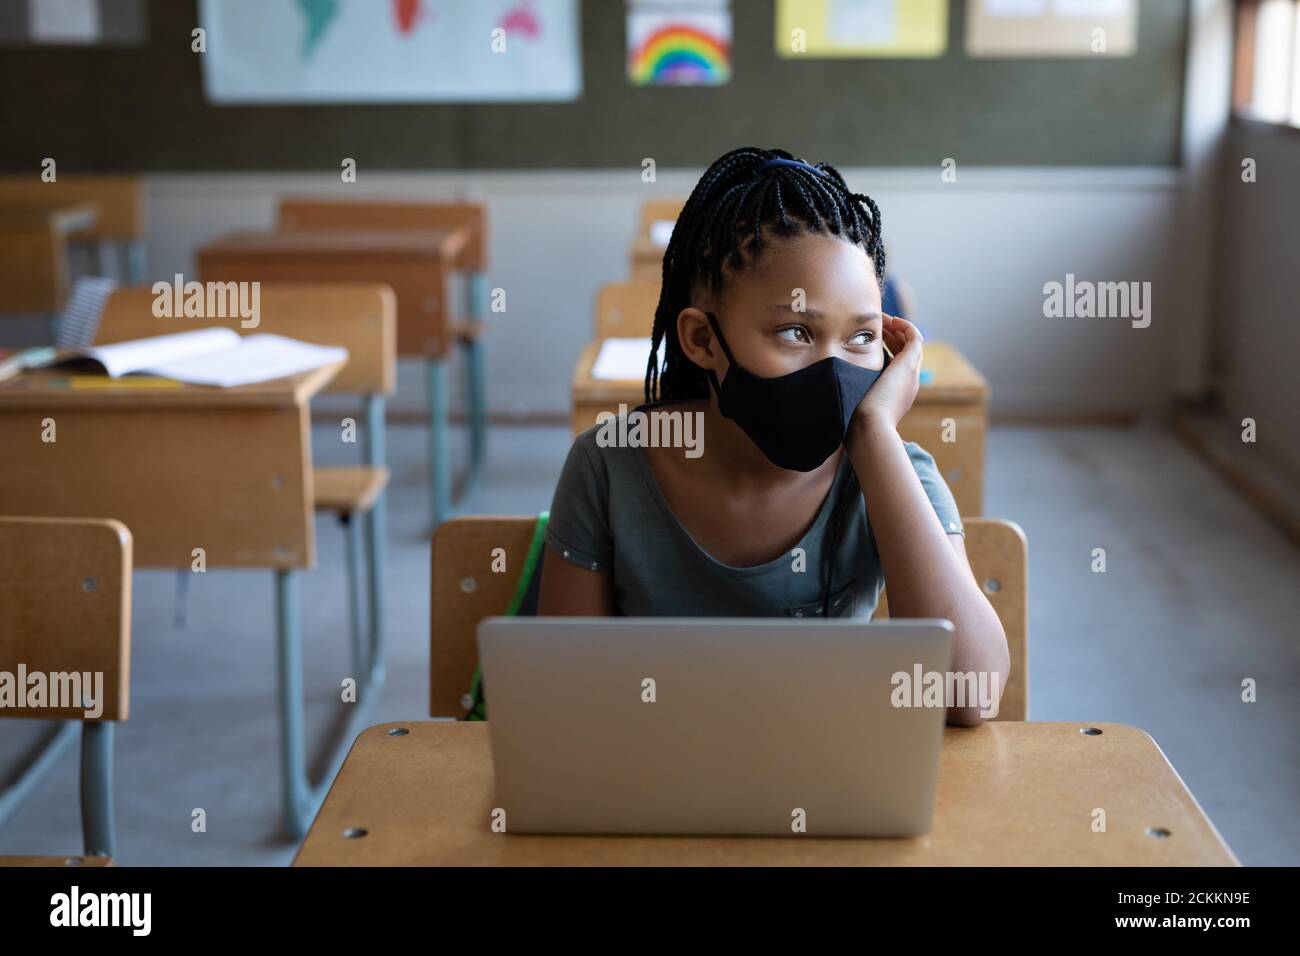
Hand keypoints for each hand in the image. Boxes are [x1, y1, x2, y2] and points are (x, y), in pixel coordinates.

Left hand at [851, 313, 922, 433]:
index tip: (871, 338)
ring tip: (884, 318)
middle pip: (905, 352)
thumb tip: (828, 390)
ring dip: (898, 328)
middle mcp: (906, 383)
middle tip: (878, 324)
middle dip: (892, 336)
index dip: (886, 348)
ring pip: (911, 343)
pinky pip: (914, 338)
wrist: (868, 428)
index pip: (895, 364)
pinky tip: (891, 320)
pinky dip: (905, 326)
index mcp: (895, 393)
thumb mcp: (852, 404)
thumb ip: (847, 393)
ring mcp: (910, 374)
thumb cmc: (855, 421)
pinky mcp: (909, 365)